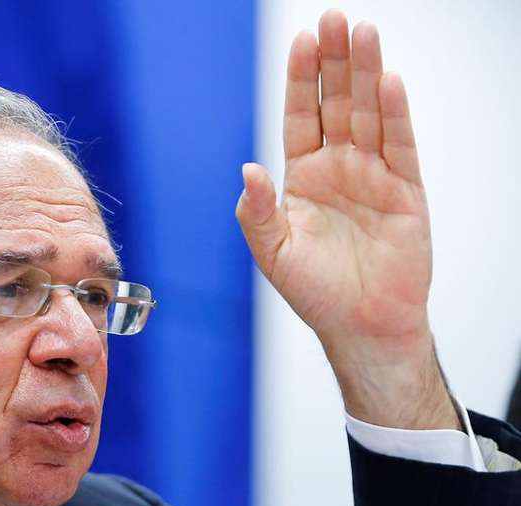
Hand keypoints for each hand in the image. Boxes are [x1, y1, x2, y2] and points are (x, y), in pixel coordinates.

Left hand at [236, 10, 458, 429]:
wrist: (361, 327)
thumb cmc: (315, 292)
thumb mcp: (273, 252)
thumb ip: (256, 211)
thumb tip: (247, 168)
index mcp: (304, 177)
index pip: (300, 117)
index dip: (300, 81)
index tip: (301, 42)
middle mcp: (338, 168)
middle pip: (336, 104)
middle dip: (334, 63)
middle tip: (333, 19)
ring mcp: (373, 176)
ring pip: (369, 115)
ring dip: (365, 75)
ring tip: (363, 34)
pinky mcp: (406, 192)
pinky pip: (400, 146)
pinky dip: (394, 116)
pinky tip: (387, 83)